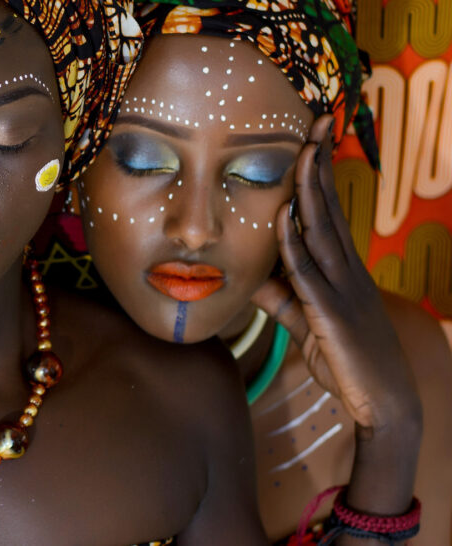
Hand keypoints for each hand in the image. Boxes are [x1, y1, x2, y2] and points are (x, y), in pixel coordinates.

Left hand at [251, 116, 419, 433]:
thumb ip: (280, 298)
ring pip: (322, 231)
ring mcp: (342, 289)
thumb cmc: (347, 360)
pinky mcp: (331, 314)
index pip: (328, 211)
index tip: (312, 138)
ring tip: (301, 152)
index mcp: (341, 269)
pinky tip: (283, 217)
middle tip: (316, 122)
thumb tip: (250, 276)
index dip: (319, 174)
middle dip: (321, 165)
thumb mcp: (305, 322)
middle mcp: (345, 270)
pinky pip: (307, 273)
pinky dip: (293, 244)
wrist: (381, 404)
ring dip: (309, 191)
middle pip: (329, 208)